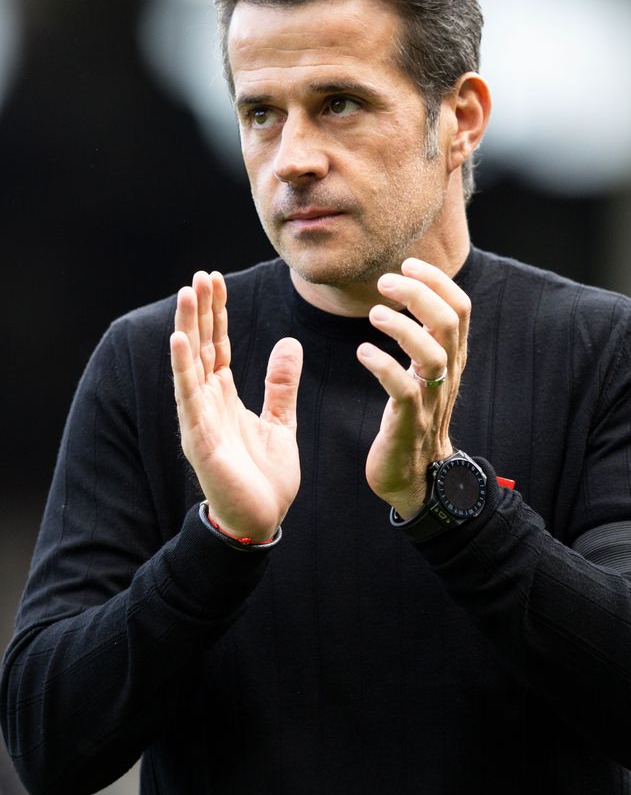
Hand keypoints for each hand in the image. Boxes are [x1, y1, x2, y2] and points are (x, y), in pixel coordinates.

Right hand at [170, 270, 302, 541]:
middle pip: (200, 346)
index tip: (215, 281)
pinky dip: (183, 367)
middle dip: (200, 310)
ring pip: (191, 364)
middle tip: (200, 275)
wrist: (262, 520)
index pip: (216, 345)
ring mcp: (199, 419)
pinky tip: (179, 339)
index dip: (216, 313)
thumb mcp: (280, 421)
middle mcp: (206, 402)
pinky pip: (189, 397)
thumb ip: (281, 384)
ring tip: (186, 292)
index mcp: (223, 398)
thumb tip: (288, 343)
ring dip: (187, 327)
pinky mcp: (199, 438)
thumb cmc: (265, 476)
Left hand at [356, 257, 470, 518]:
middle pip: (450, 324)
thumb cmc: (412, 417)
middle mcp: (446, 376)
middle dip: (420, 294)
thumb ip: (423, 336)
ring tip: (375, 312)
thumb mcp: (424, 372)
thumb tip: (412, 291)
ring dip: (404, 328)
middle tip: (386, 281)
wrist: (415, 477)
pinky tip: (363, 352)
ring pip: (432, 356)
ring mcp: (430, 400)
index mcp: (451, 359)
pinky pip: (403, 391)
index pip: (460, 309)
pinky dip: (384, 367)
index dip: (438, 281)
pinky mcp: (408, 424)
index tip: (410, 263)